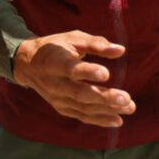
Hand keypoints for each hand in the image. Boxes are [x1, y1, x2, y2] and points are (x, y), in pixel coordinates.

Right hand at [12, 31, 134, 126]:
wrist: (28, 64)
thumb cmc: (55, 47)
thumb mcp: (72, 38)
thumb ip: (95, 43)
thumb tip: (120, 50)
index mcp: (55, 61)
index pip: (71, 69)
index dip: (87, 72)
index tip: (106, 73)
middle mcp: (54, 83)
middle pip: (79, 93)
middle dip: (103, 97)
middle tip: (126, 98)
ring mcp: (57, 98)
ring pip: (83, 107)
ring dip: (107, 110)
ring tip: (129, 107)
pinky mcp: (61, 108)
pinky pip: (81, 116)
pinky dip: (100, 120)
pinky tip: (117, 120)